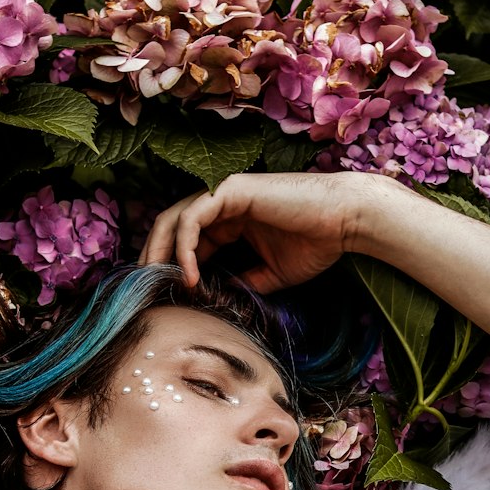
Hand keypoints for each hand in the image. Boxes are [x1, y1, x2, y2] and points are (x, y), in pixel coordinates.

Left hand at [139, 170, 386, 291]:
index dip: (171, 266)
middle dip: (153, 256)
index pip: (187, 240)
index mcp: (230, 221)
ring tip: (158, 281)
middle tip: (144, 287)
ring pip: (174, 219)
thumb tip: (220, 298)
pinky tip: (190, 274)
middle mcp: (223, 203)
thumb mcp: (272, 275)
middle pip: (171, 226)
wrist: (344, 222)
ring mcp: (225, 193)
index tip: (163, 295)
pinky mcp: (231, 190)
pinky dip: (185, 246)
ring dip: (160, 251)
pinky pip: (193, 218)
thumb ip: (243, 282)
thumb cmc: (316, 243)